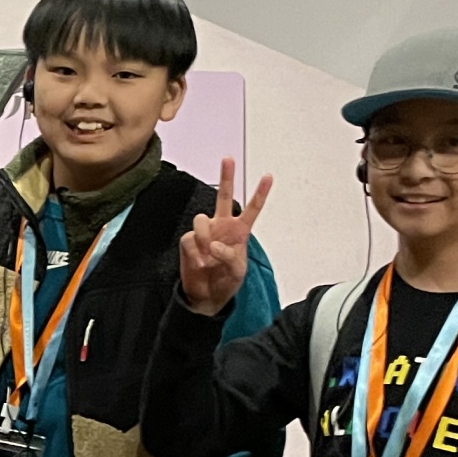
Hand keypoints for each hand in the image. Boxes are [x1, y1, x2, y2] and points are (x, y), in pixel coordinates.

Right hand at [180, 159, 271, 317]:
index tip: (268, 177)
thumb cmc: (225, 281)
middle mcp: (222, 227)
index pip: (252, 209)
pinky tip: (199, 263)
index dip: (260, 193)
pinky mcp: (189, 242)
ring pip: (201, 218)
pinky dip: (194, 252)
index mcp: (240, 232)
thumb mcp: (237, 272)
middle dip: (226, 177)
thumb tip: (213, 245)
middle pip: (223, 196)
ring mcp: (205, 233)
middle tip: (228, 159)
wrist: (206, 296)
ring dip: (204, 234)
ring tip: (207, 252)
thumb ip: (230, 256)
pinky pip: (189, 240)